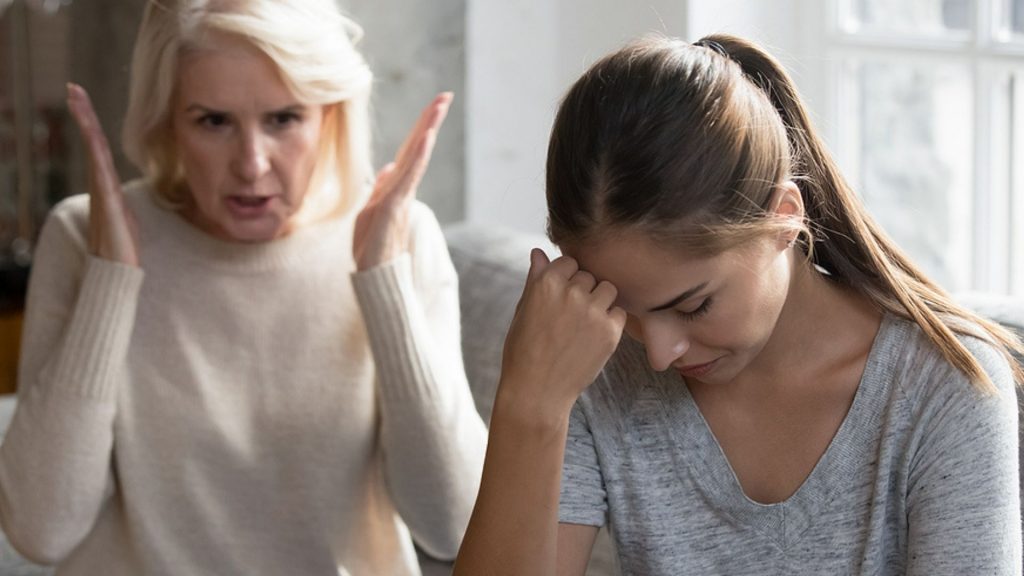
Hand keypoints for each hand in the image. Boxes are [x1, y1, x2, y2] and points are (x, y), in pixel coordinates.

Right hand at [66, 83, 139, 266]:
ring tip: (76, 98)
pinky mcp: (107, 202)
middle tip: (73, 88)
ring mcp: (101, 192)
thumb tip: (123, 203)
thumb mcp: (126, 219)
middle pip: (92, 142)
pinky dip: (95, 149)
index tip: (82, 100)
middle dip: (83, 114)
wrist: (115, 272)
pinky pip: (100, 169)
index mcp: (106, 187)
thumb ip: (121, 207)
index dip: (92, 125)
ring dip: (86, 123)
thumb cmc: (122, 249)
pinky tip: (91, 133)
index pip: (100, 149)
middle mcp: (100, 185)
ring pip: (94, 150)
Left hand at [353, 92, 451, 269]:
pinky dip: (417, 157)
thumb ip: (380, 189)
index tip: (434, 104)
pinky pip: (407, 177)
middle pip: (417, 148)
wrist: (373, 277)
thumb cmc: (371, 249)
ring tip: (439, 107)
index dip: (419, 128)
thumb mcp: (369, 212)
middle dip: (430, 120)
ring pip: (415, 157)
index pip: (408, 152)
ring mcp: (400, 197)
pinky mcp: (394, 208)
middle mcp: (402, 189)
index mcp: (395, 188)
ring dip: (427, 130)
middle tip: (446, 95)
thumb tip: (388, 168)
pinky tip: (426, 139)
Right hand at [497, 249, 625, 421]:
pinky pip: (619, 313)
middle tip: (569, 319)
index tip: (559, 300)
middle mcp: (570, 292)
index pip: (569, 262)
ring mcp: (592, 311)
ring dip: (600, 302)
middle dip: (583, 291)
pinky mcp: (609, 331)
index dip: (566, 280)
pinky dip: (610, 322)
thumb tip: (538, 252)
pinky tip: (592, 338)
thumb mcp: (523, 310)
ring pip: (608, 290)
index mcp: (545, 283)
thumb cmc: (524, 351)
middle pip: (589, 276)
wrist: (536, 391)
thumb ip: (535, 278)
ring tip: (583, 326)